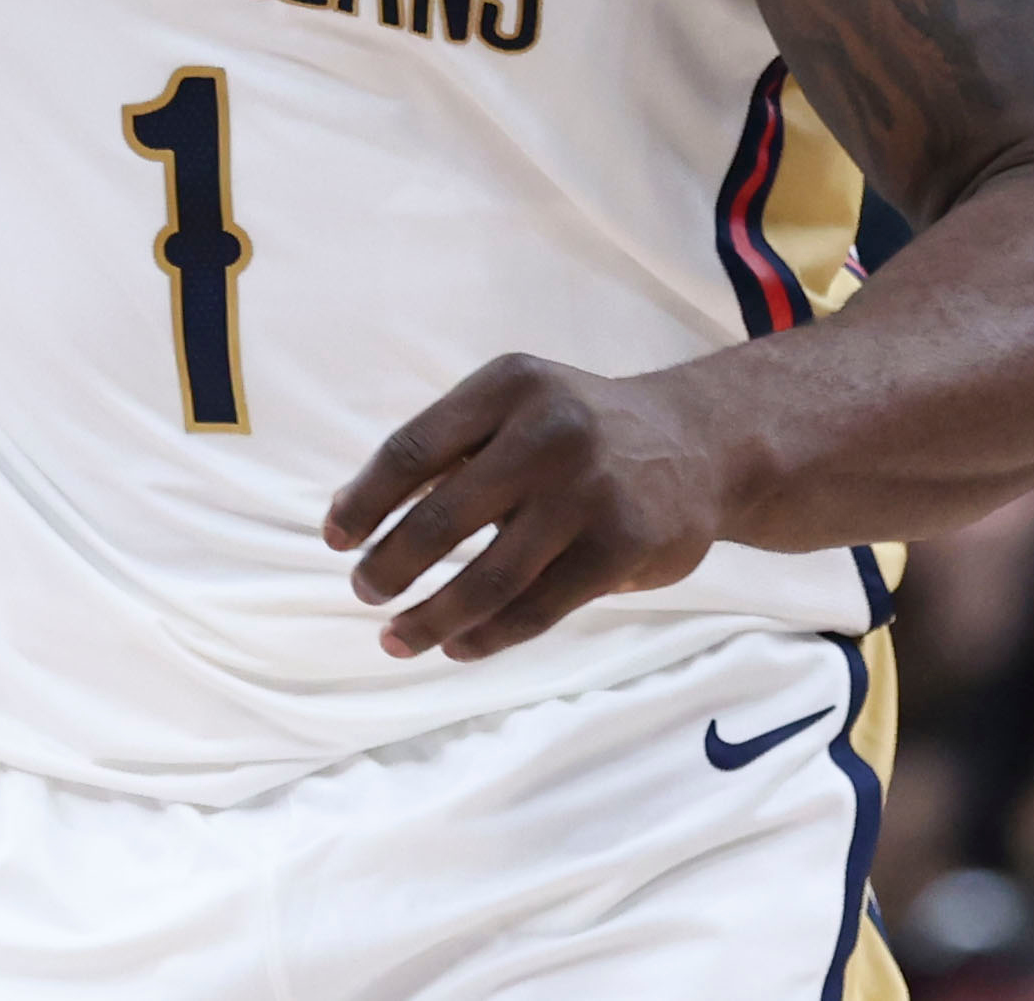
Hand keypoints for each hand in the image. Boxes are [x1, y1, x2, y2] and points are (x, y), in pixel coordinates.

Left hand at [322, 355, 736, 661]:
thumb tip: (353, 512)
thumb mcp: (516, 407)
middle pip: (441, 518)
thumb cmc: (578, 429)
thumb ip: (447, 450)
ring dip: (432, 617)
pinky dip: (488, 635)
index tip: (334, 539)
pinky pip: (538, 607)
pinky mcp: (622, 548)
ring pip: (489, 577)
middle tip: (363, 592)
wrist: (699, 443)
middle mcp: (547, 433)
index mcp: (506, 387)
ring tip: (396, 638)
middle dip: (389, 566)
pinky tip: (458, 646)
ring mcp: (589, 493)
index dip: (365, 502)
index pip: (412, 450)